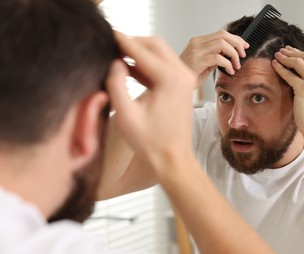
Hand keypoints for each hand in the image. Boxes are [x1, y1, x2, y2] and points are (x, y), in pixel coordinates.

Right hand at [106, 32, 196, 170]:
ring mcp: (185, 79)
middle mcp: (182, 74)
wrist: (173, 158)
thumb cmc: (150, 142)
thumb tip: (115, 62)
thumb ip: (116, 84)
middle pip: (155, 44)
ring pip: (160, 52)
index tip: (106, 33)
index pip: (141, 50)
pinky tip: (128, 70)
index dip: (121, 41)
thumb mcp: (126, 115)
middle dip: (132, 42)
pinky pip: (164, 65)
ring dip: (140, 52)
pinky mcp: (183, 85)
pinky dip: (147, 64)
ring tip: (116, 57)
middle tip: (111, 46)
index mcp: (170, 79)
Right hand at [180, 30, 248, 86]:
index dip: (235, 39)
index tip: (244, 46)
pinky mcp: (197, 61)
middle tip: (243, 54)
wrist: (175, 85)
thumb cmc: (190, 76)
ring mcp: (196, 51)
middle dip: (237, 44)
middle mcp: (196, 43)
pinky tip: (229, 71)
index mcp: (197, 41)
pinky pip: (218, 58)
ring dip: (233, 54)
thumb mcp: (205, 63)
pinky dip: (228, 64)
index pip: (221, 33)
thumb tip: (231, 53)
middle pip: (223, 35)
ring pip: (222, 44)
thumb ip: (215, 55)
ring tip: (236, 65)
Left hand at [272, 46, 303, 138]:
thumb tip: (296, 72)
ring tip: (277, 56)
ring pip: (298, 62)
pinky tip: (274, 65)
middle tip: (281, 51)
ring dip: (285, 57)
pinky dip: (280, 68)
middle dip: (292, 52)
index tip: (290, 51)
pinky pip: (289, 75)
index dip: (299, 53)